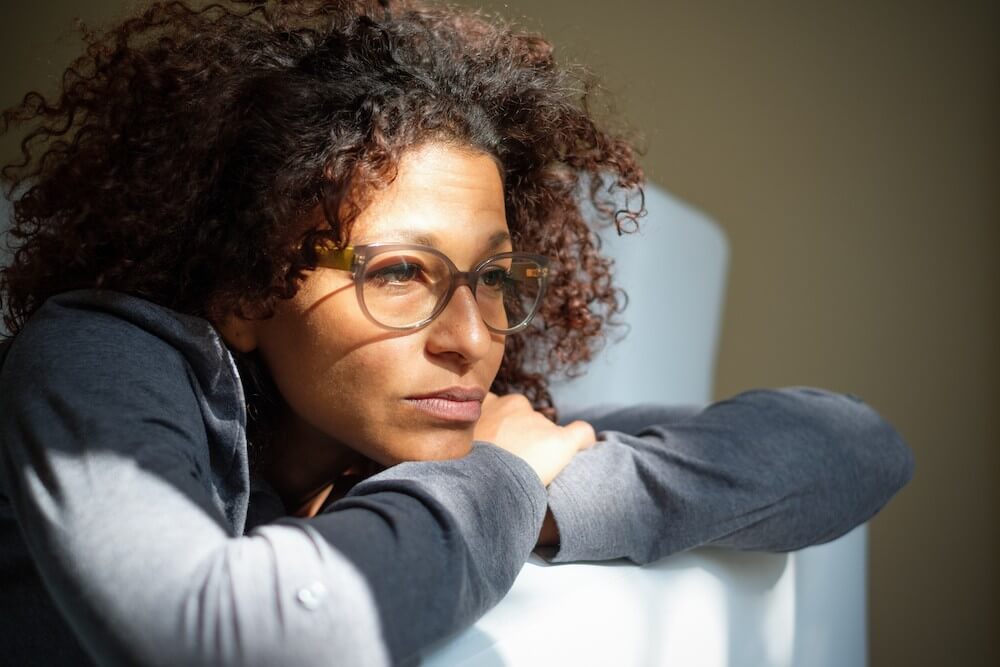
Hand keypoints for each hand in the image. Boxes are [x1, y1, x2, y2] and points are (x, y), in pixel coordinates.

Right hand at [474, 392, 595, 486]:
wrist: (480, 482)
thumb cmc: (462, 467)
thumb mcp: (453, 444)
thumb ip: (465, 436)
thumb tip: (466, 449)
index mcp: (488, 404)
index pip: (499, 406)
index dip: (501, 425)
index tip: (497, 443)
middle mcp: (514, 405)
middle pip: (526, 418)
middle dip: (523, 436)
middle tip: (513, 463)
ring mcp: (539, 422)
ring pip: (548, 431)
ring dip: (543, 447)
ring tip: (533, 473)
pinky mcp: (561, 440)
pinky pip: (582, 434)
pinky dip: (584, 442)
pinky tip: (582, 452)